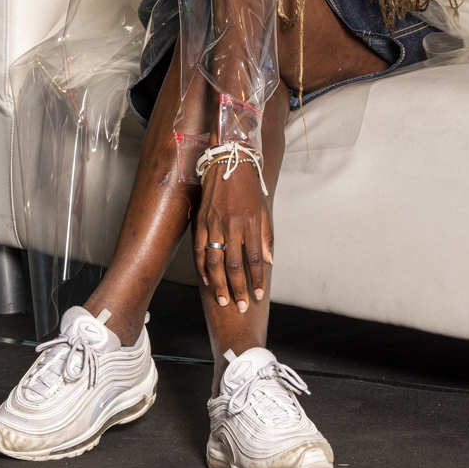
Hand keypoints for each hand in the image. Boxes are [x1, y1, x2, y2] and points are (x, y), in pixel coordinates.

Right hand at [194, 160, 272, 312]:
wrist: (228, 160)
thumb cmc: (249, 186)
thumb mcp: (263, 209)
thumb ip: (266, 236)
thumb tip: (268, 262)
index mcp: (250, 222)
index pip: (254, 258)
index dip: (256, 279)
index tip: (258, 295)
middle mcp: (232, 225)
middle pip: (233, 265)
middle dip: (238, 288)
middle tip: (240, 307)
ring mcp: (214, 224)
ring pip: (215, 261)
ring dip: (219, 284)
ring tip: (223, 300)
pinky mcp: (201, 221)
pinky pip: (200, 249)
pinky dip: (203, 267)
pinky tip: (207, 280)